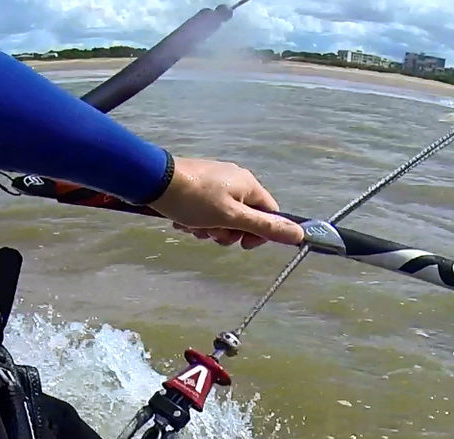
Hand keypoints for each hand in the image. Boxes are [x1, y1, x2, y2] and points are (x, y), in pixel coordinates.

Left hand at [153, 157, 303, 248]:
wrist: (155, 181)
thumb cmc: (196, 200)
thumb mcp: (232, 217)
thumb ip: (264, 227)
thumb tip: (298, 234)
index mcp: (249, 185)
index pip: (270, 215)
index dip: (259, 234)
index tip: (241, 244)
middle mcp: (236, 181)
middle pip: (245, 219)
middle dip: (228, 233)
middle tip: (212, 233)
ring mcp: (216, 183)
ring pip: (223, 219)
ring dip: (210, 229)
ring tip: (194, 226)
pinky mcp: (198, 187)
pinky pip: (206, 212)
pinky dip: (198, 221)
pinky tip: (184, 221)